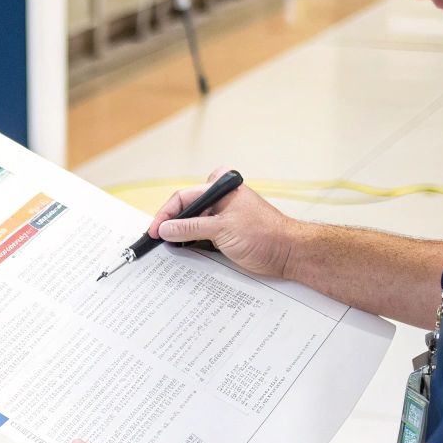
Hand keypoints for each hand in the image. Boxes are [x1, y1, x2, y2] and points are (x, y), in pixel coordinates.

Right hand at [149, 166, 303, 279]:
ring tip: (168, 247)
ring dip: (181, 235)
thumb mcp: (222, 229)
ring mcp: (222, 217)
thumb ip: (191, 227)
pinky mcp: (225, 234)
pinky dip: (191, 244)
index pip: (184, 197)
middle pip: (186, 209)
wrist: (287, 253)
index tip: (155, 230)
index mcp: (221, 189)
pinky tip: (184, 251)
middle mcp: (221, 200)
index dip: (166, 214)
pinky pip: (201, 236)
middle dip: (171, 224)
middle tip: (158, 239)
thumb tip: (165, 228)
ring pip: (192, 223)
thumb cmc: (265, 234)